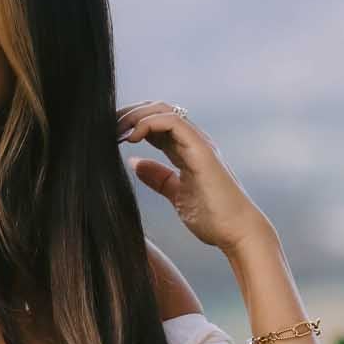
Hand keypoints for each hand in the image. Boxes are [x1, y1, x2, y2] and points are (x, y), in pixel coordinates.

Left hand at [116, 100, 271, 253]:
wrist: (237, 232)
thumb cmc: (213, 218)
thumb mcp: (176, 195)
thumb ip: (158, 178)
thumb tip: (135, 164)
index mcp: (186, 151)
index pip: (155, 125)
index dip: (131, 125)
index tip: (109, 136)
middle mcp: (193, 142)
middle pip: (157, 111)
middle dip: (129, 115)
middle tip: (106, 128)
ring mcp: (199, 143)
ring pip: (164, 110)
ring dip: (135, 116)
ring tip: (117, 131)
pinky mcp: (202, 150)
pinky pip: (173, 122)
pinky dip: (149, 123)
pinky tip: (133, 137)